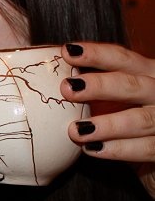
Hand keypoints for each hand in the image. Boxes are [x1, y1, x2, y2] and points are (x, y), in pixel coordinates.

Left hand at [60, 42, 154, 197]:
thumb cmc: (133, 122)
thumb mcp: (122, 99)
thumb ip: (98, 91)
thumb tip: (56, 83)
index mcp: (150, 74)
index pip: (124, 59)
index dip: (97, 54)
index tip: (67, 51)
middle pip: (132, 85)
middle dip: (100, 86)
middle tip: (68, 89)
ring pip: (141, 120)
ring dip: (107, 125)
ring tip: (76, 131)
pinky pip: (146, 148)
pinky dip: (119, 149)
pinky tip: (92, 149)